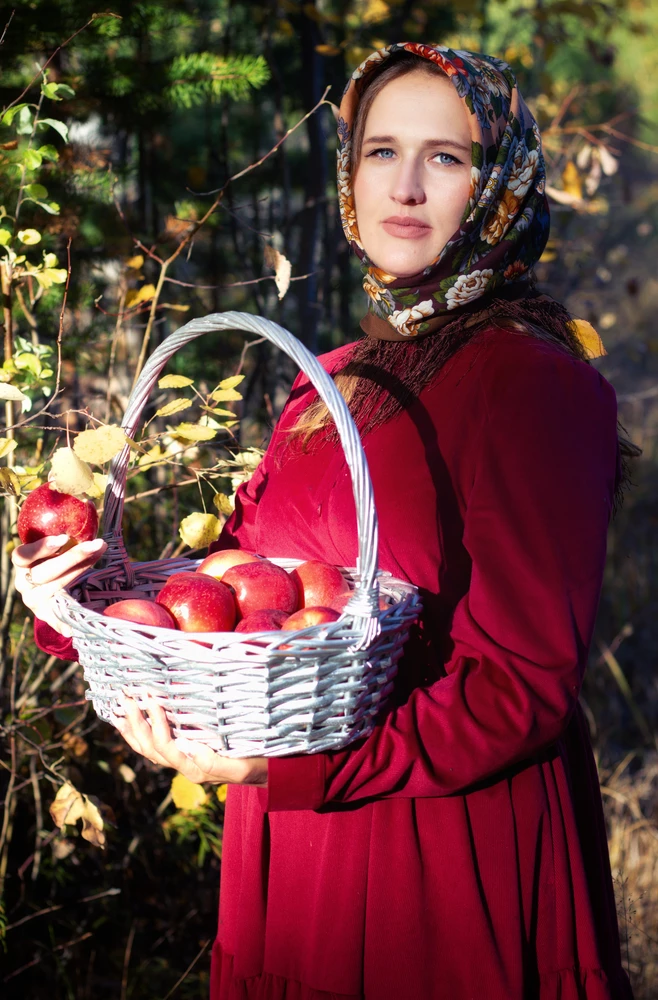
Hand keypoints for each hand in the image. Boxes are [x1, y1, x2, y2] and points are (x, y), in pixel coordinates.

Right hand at [12, 535, 106, 636]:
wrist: (46, 587)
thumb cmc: (51, 559)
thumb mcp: (51, 550)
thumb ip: (63, 541)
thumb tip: (90, 532)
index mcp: (21, 564)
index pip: (23, 555)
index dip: (41, 547)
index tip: (63, 538)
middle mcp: (24, 583)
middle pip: (45, 572)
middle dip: (72, 557)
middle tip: (95, 545)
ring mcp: (34, 600)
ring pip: (55, 588)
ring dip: (80, 572)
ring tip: (98, 560)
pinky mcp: (45, 614)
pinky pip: (55, 619)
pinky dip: (62, 623)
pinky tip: (71, 628)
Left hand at [116, 691, 267, 786]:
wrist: (270, 773)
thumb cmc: (260, 766)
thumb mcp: (244, 766)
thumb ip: (215, 761)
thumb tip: (187, 744)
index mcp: (196, 770)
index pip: (167, 748)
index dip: (156, 724)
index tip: (152, 699)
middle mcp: (186, 767)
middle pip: (151, 749)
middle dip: (136, 723)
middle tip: (126, 696)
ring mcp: (185, 761)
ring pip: (149, 749)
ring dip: (132, 728)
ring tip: (119, 707)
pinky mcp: (187, 752)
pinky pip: (156, 746)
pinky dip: (140, 733)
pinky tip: (131, 720)